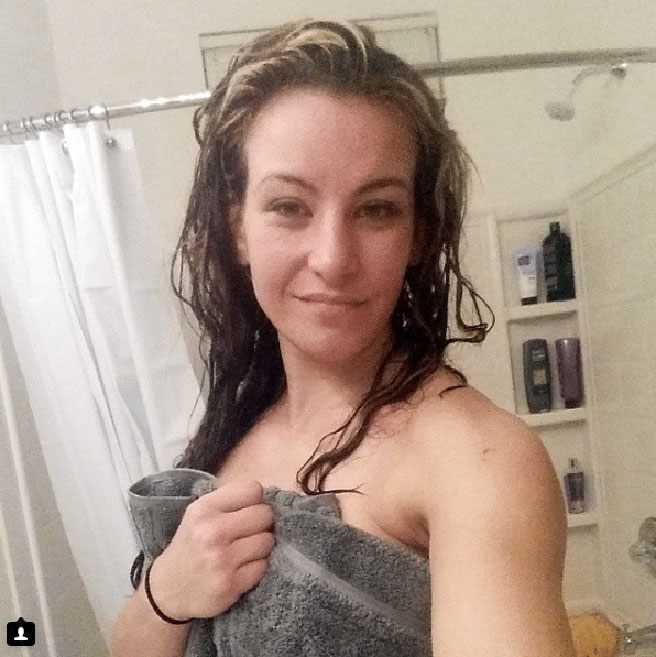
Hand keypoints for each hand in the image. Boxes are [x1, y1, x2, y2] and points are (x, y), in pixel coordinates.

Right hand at [146, 480, 274, 619]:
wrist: (166, 592)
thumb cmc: (190, 546)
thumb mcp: (198, 515)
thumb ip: (229, 501)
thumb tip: (264, 496)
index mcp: (204, 509)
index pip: (253, 490)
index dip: (256, 500)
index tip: (248, 510)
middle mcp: (212, 532)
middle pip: (264, 514)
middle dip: (262, 522)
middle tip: (250, 531)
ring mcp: (222, 560)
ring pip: (267, 540)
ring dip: (261, 546)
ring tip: (245, 550)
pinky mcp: (231, 585)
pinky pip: (263, 566)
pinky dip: (256, 566)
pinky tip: (241, 568)